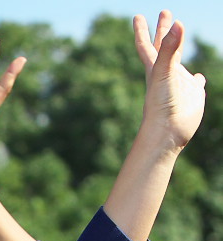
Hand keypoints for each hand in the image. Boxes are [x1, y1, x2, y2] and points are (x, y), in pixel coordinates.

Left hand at [133, 12, 205, 151]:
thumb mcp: (165, 72)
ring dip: (179, 50)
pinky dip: (197, 79)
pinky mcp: (192, 95)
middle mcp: (167, 74)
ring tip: (181, 42)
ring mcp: (179, 84)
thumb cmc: (162, 103)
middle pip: (164, 46)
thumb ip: (170, 49)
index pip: (147, 44)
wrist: (168, 131)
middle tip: (165, 12)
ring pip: (179, 62)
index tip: (138, 15)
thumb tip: (177, 24)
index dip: (142, 30)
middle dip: (163, 30)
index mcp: (155, 68)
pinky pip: (195, 84)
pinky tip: (198, 79)